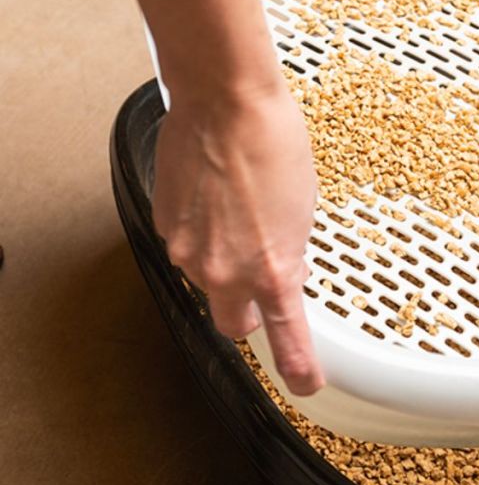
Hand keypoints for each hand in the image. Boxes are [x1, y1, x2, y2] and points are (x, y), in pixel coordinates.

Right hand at [152, 79, 323, 395]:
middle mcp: (223, 270)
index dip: (297, 368)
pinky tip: (218, 200)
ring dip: (225, 266)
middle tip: (264, 284)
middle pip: (234, 324)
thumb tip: (283, 272)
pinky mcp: (164, 227)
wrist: (225, 102)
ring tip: (242, 216)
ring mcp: (188, 251)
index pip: (285, 339)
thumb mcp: (304, 208)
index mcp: (270, 270)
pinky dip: (203, 236)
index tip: (307, 382)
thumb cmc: (272, 143)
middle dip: (250, 313)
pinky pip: (187, 248)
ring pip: (208, 283)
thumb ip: (289, 253)